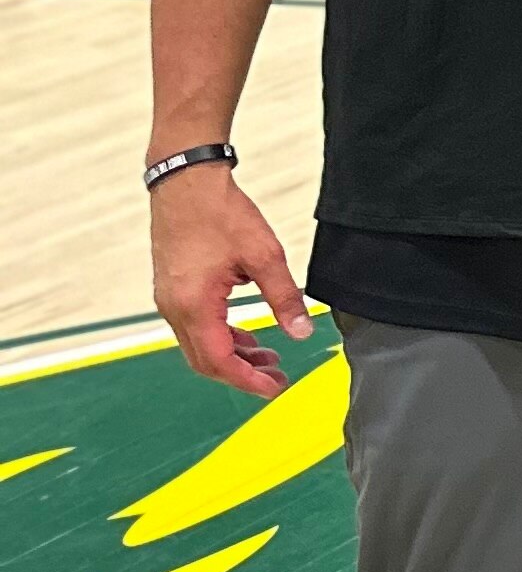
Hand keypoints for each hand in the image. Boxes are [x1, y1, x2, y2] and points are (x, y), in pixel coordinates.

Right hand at [152, 163, 307, 398]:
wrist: (186, 182)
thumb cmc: (221, 214)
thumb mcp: (264, 256)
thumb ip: (284, 297)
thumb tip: (302, 332)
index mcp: (193, 305)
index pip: (219, 360)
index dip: (247, 380)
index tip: (275, 388)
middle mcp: (173, 308)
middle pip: (205, 359)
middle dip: (242, 373)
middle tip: (277, 377)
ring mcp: (168, 299)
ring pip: (199, 343)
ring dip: (233, 354)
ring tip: (269, 357)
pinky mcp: (172, 288)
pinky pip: (195, 325)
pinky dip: (221, 336)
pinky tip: (247, 333)